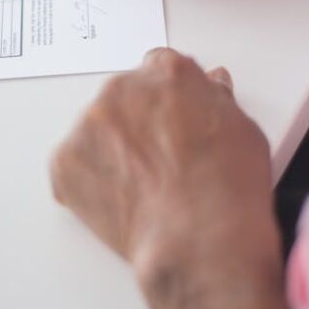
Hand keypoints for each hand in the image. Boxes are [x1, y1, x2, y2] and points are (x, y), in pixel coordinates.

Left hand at [51, 49, 282, 308]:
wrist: (200, 239)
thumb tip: (209, 87)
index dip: (165, 99)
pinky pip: (70, 167)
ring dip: (109, 151)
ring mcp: (90, 124)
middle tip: (158, 162)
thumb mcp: (243, 129)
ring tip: (141, 189)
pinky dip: (87, 183)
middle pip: (122, 96)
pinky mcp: (65, 161)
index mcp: (169, 72)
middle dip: (135, 123)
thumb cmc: (228, 188)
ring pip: (95, 131)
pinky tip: (118, 202)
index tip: (169, 120)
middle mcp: (124, 87)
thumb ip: (216, 100)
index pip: (157, 69)